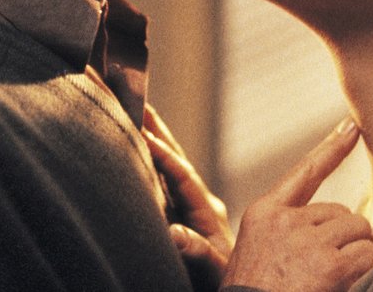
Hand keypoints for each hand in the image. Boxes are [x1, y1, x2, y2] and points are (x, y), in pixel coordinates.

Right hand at [143, 104, 233, 286]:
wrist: (236, 289)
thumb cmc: (225, 282)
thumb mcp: (212, 268)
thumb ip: (196, 250)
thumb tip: (176, 233)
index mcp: (206, 211)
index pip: (182, 176)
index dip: (163, 156)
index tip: (145, 133)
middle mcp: (197, 202)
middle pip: (175, 158)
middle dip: (157, 129)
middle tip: (138, 99)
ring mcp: (189, 205)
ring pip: (169, 163)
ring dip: (154, 136)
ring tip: (137, 109)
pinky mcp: (181, 213)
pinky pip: (164, 177)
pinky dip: (152, 156)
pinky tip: (139, 141)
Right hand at [221, 118, 372, 291]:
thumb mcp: (257, 256)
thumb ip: (289, 234)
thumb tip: (337, 222)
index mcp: (264, 214)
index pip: (305, 171)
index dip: (332, 147)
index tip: (353, 126)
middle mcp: (284, 220)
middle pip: (341, 212)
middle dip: (345, 239)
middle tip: (329, 271)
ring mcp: (306, 240)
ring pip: (359, 232)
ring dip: (357, 256)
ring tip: (333, 280)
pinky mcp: (329, 263)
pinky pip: (368, 255)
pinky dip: (366, 271)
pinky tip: (345, 284)